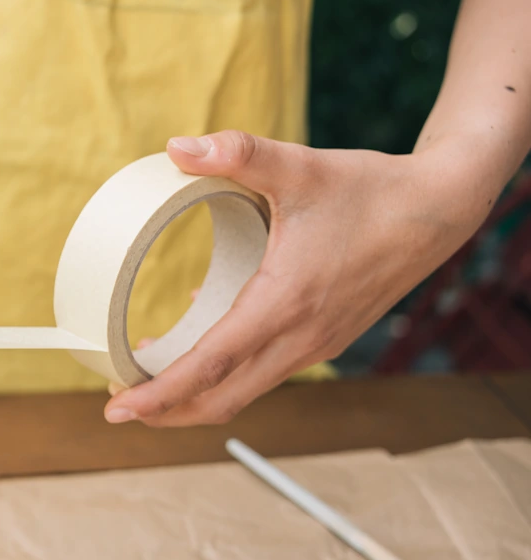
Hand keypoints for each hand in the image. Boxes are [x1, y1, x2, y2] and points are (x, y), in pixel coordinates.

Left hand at [105, 130, 485, 426]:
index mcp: (286, 303)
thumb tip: (176, 147)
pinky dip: (227, 377)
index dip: (161, 393)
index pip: (211, 366)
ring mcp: (316, 344)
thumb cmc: (370, 190)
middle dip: (166, 412)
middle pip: (222, 399)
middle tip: (117, 406)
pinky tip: (201, 349)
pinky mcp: (324, 339)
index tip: (118, 407)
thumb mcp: (300, 165)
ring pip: (245, 392)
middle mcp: (301, 337)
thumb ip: (238, 154)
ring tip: (148, 388)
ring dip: (195, 399)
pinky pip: (265, 373)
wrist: (441, 208)